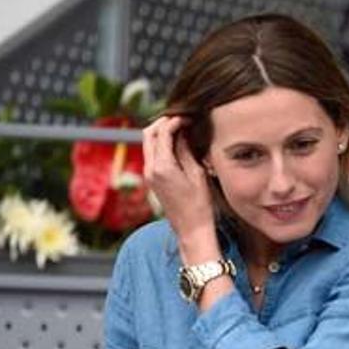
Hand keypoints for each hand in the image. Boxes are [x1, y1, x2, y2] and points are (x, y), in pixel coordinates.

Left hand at [142, 115, 219, 263]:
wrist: (191, 230)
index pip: (163, 133)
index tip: (187, 117)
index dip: (175, 121)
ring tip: (180, 129)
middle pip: (149, 133)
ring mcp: (149, 175)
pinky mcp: (152, 179)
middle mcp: (151, 169)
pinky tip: (177, 144)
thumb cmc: (199, 206)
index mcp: (162, 167)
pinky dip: (161, 144)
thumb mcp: (198, 174)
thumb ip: (186, 150)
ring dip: (161, 132)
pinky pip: (152, 154)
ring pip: (148, 143)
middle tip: (180, 118)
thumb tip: (182, 133)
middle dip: (163, 122)